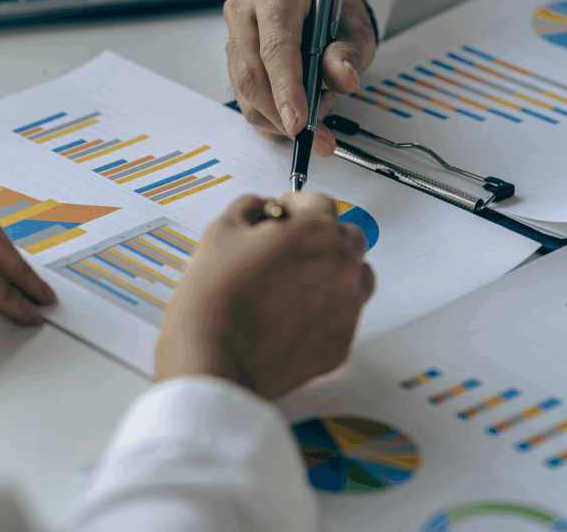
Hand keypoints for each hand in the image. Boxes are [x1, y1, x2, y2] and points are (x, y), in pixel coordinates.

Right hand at [154, 192, 374, 400]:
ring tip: (293, 284)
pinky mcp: (339, 345)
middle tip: (288, 248)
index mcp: (316, 232)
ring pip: (354, 278)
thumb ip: (249, 208)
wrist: (212, 363)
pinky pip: (341, 318)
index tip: (281, 214)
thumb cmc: (213, 302)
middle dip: (320, 237)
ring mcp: (345, 309)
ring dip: (331, 273)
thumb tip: (259, 209)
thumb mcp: (220, 232)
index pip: (319, 202)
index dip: (294, 205)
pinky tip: (289, 316)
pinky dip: (323, 313)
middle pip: (346, 237)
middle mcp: (341, 267)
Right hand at [224, 0, 377, 157]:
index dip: (286, 89)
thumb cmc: (334, 15)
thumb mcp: (353, 28)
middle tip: (312, 137)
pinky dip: (274, 121)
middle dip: (280, 115)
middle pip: (252, 74)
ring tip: (317, 115)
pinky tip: (300, 114)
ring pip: (246, 94)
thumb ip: (347, 52)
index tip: (300, 122)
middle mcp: (246, 13)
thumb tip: (344, 78)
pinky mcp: (234, 65)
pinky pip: (247, 103)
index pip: (276, 47)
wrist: (320, 10)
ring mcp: (235, 40)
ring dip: (279, 120)